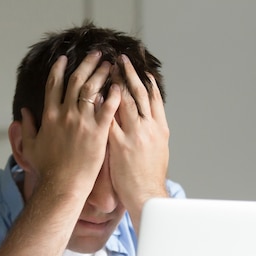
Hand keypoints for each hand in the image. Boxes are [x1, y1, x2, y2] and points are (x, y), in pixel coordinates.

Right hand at [19, 52, 121, 194]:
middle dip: (87, 64)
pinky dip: (114, 95)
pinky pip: (108, 108)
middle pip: (77, 81)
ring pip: (93, 89)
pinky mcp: (98, 132)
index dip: (59, 69)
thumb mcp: (31, 146)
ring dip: (101, 74)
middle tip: (96, 54)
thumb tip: (23, 112)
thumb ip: (27, 127)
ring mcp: (82, 122)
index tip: (65, 59)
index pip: (54, 84)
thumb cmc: (47, 170)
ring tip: (110, 64)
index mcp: (49, 115)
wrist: (62, 185)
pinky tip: (119, 86)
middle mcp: (66, 114)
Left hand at [108, 55, 169, 226]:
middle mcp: (149, 127)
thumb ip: (153, 132)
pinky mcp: (118, 143)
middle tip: (121, 60)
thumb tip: (149, 120)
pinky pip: (108, 119)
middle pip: (139, 94)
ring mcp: (134, 134)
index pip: (154, 98)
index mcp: (160, 128)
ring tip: (107, 69)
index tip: (141, 68)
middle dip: (130, 75)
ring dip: (115, 83)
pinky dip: (102, 105)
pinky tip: (95, 93)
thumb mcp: (160, 151)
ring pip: (124, 101)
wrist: (147, 195)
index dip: (147, 81)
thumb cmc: (151, 178)